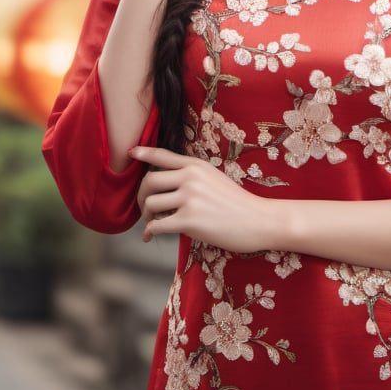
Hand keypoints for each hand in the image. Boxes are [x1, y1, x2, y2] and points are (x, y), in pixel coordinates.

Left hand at [130, 146, 278, 251]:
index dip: (144, 153)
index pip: (163, 155)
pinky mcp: (189, 221)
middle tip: (146, 209)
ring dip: (146, 216)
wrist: (259, 220)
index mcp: (197, 166)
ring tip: (153, 223)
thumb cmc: (238, 203)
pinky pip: (157, 225)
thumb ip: (192, 177)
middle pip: (149, 181)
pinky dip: (149, 232)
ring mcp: (190, 198)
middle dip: (142, 197)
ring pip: (150, 204)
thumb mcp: (215, 179)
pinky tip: (151, 237)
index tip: (131, 153)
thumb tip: (165, 186)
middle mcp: (191, 178)